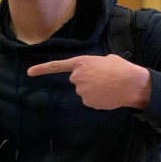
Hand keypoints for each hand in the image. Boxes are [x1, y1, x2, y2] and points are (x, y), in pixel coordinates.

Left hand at [27, 54, 150, 109]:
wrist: (131, 84)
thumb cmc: (121, 68)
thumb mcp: (106, 59)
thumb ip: (93, 64)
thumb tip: (93, 71)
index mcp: (81, 63)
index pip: (57, 66)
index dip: (42, 69)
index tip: (29, 73)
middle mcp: (77, 77)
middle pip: (76, 80)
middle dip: (87, 79)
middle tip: (103, 78)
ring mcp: (81, 91)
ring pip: (84, 91)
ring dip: (93, 89)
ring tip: (108, 85)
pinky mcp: (87, 102)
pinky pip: (90, 100)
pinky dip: (97, 98)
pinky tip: (108, 94)